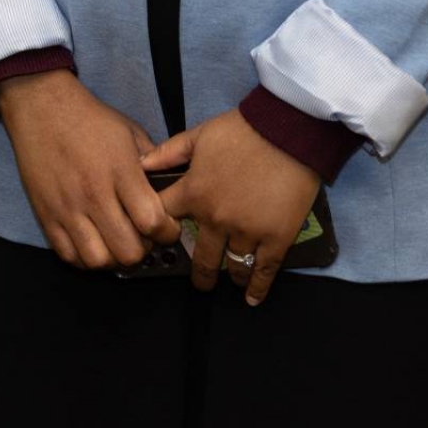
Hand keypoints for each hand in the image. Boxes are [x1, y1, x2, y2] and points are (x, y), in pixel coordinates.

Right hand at [0, 74, 176, 269]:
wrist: (41, 107)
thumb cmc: (90, 119)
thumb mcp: (130, 132)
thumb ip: (153, 163)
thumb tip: (169, 190)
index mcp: (120, 171)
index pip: (152, 222)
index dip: (167, 232)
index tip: (167, 227)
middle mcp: (94, 194)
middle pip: (128, 250)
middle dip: (144, 250)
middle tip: (143, 237)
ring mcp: (67, 208)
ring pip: (98, 260)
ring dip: (114, 259)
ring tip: (116, 243)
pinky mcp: (45, 215)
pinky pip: (69, 255)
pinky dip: (86, 258)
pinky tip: (94, 243)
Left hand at [142, 109, 320, 304]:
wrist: (287, 132)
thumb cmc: (242, 130)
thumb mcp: (198, 135)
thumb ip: (168, 152)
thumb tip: (140, 164)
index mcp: (194, 193)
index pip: (165, 220)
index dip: (159, 231)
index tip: (162, 243)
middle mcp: (216, 218)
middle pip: (200, 257)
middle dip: (198, 274)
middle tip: (198, 282)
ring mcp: (246, 231)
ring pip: (232, 265)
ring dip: (229, 277)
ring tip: (229, 282)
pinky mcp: (276, 238)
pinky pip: (264, 269)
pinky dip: (258, 287)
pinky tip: (252, 297)